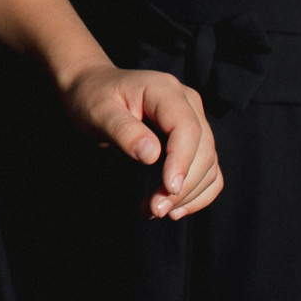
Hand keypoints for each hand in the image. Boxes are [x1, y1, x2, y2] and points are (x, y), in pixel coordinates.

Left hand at [57, 64, 223, 219]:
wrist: (92, 88)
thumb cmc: (93, 96)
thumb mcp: (99, 111)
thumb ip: (123, 130)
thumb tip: (151, 155)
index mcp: (165, 91)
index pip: (187, 128)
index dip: (182, 161)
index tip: (168, 189)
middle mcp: (187, 103)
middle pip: (203, 150)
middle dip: (184, 185)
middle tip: (154, 210)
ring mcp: (193, 120)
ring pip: (209, 164)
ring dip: (189, 194)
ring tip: (156, 211)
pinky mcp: (192, 140)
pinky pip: (208, 170)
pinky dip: (197, 193)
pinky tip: (175, 209)